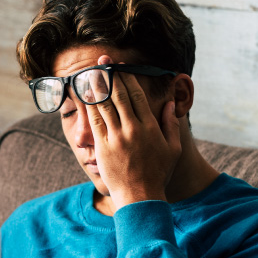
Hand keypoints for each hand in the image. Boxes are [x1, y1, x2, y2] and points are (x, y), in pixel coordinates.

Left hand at [85, 55, 182, 209]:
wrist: (140, 197)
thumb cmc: (158, 174)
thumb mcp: (173, 149)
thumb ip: (171, 124)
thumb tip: (169, 104)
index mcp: (150, 126)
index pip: (136, 95)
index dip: (126, 78)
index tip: (120, 67)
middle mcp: (132, 129)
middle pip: (118, 95)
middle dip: (109, 75)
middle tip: (102, 60)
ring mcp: (116, 137)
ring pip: (104, 105)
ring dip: (96, 86)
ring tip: (90, 71)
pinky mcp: (103, 147)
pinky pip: (94, 121)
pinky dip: (89, 106)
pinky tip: (84, 94)